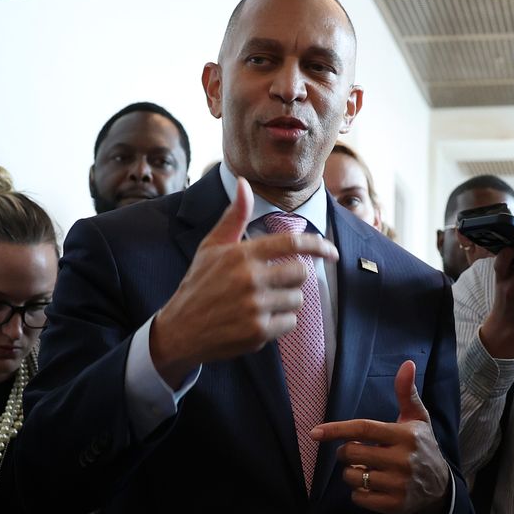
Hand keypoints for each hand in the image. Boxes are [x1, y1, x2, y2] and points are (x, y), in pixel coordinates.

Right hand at [148, 179, 338, 385]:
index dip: (318, 246)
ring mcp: (255, 306)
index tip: (333, 252)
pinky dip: (280, 323)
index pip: (292, 244)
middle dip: (292, 279)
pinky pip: (290, 323)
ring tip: (262, 303)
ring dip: (286, 302)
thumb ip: (234, 216)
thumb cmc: (199, 284)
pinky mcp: (258, 332)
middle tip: (273, 284)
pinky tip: (258, 320)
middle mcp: (250, 279)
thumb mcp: (212, 247)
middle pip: (300, 273)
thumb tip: (243, 182)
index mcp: (242, 254)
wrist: (181, 330)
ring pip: (297, 300)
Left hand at [311, 361, 450, 513]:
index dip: (336, 429)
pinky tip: (371, 486)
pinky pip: (358, 497)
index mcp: (405, 435)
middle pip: (352, 453)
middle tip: (354, 452)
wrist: (441, 487)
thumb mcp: (418, 418)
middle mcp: (402, 459)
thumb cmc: (422, 446)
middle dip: (345, 452)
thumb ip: (407, 392)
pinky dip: (358, 492)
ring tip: (366, 469)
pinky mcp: (394, 505)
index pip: (363, 429)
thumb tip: (406, 363)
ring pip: (352, 476)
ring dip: (351, 473)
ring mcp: (399, 484)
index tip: (314, 433)